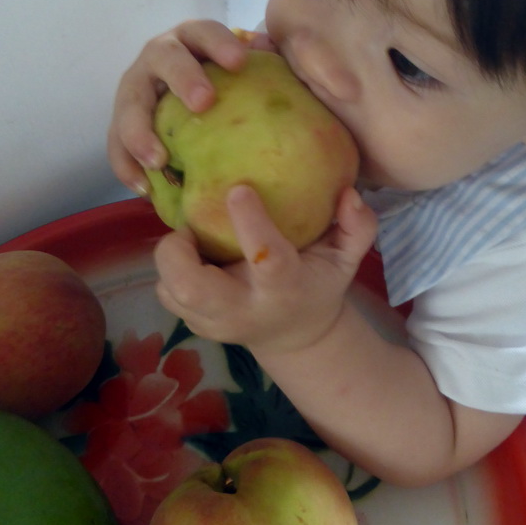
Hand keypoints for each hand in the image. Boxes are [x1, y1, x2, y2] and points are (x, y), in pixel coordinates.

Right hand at [107, 20, 275, 194]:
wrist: (190, 95)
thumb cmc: (229, 80)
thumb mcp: (243, 65)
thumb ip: (262, 57)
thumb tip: (269, 48)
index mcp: (192, 38)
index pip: (205, 32)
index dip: (219, 44)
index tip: (239, 61)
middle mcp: (160, 55)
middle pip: (166, 60)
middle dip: (183, 78)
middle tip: (204, 103)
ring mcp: (136, 87)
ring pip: (131, 104)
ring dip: (140, 132)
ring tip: (158, 161)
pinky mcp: (121, 121)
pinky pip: (116, 144)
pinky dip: (126, 166)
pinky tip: (144, 189)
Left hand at [153, 184, 377, 353]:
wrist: (296, 335)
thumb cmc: (319, 283)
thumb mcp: (347, 259)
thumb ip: (358, 227)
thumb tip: (348, 193)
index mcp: (285, 290)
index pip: (267, 259)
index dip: (251, 223)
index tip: (238, 188)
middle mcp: (245, 310)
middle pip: (193, 288)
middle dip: (177, 250)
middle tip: (190, 224)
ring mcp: (215, 324)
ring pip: (171, 291)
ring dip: (172, 258)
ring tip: (192, 236)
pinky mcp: (195, 326)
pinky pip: (167, 294)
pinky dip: (170, 270)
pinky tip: (192, 254)